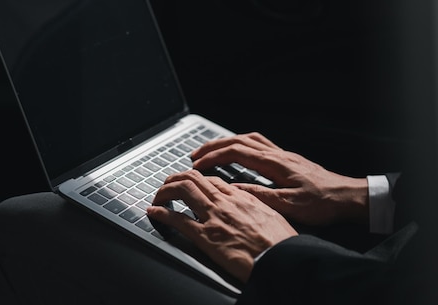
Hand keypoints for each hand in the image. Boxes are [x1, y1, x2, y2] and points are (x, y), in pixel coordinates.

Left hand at [146, 170, 296, 283]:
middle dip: (175, 178)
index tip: (190, 183)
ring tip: (158, 195)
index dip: (196, 179)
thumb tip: (249, 203)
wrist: (283, 258)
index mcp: (241, 197)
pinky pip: (178, 219)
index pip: (211, 179)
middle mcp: (224, 202)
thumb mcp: (272, 215)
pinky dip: (162, 213)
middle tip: (167, 185)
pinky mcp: (206, 237)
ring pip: (182, 190)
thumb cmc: (281, 242)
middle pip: (193, 178)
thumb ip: (256, 206)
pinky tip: (154, 212)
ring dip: (165, 190)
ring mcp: (214, 217)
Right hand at [191, 132, 368, 226]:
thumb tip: (234, 189)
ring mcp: (283, 154)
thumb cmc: (323, 203)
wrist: (347, 197)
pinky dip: (241, 144)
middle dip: (213, 146)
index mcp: (275, 164)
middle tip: (195, 155)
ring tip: (211, 151)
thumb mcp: (289, 205)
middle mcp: (277, 154)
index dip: (213, 157)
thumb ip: (260, 196)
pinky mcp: (287, 159)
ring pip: (248, 139)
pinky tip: (237, 152)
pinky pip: (259, 143)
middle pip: (238, 141)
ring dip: (226, 143)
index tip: (197, 164)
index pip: (236, 152)